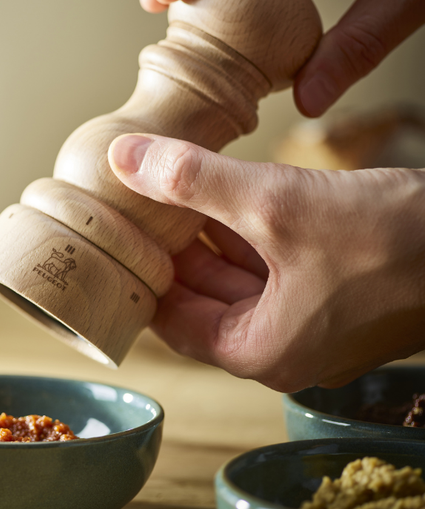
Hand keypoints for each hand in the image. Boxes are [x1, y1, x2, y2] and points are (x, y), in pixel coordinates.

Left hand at [108, 133, 424, 392]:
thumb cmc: (397, 241)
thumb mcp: (275, 203)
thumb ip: (193, 181)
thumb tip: (124, 157)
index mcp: (260, 350)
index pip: (170, 318)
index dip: (137, 273)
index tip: (112, 234)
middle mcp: (283, 346)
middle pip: (200, 297)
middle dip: (169, 250)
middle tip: (133, 205)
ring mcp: (313, 321)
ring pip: (237, 277)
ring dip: (205, 237)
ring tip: (166, 191)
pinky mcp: (336, 292)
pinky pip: (272, 265)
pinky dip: (245, 233)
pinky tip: (222, 193)